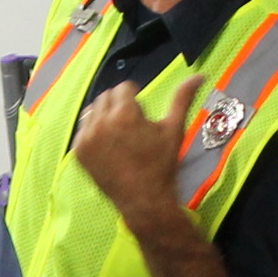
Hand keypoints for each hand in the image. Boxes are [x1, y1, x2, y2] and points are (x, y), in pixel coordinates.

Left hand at [71, 77, 199, 218]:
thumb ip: (182, 98)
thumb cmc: (161, 164)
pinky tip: (109, 147)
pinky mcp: (78, 152)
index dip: (135, 99)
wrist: (144, 200)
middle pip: (107, 96)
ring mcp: (87, 138)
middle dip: (119, 105)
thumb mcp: (174, 129)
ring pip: (93, 110)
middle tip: (132, 128)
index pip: (124, 88)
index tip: (141, 116)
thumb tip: (199, 76)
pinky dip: (94, 133)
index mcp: (124, 113)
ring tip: (120, 136)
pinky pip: (84, 129)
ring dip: (105, 116)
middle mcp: (101, 122)